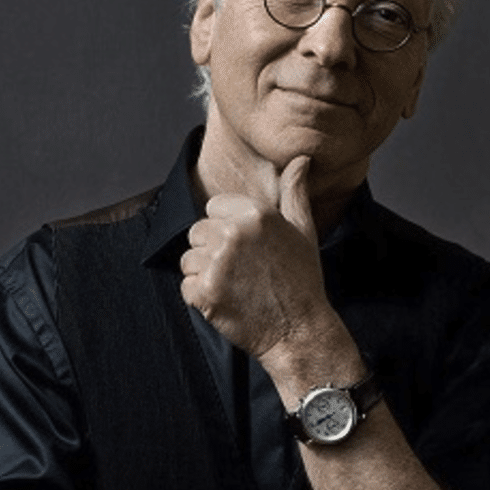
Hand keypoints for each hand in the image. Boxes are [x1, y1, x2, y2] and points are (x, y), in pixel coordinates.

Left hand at [180, 156, 331, 358]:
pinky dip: (201, 298)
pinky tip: (227, 302)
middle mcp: (233, 233)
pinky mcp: (205, 292)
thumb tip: (300, 160)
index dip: (226, 229)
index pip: (212, 208)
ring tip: (235, 287)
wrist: (299, 330)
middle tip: (241, 272)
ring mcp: (217, 264)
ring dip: (204, 275)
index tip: (246, 250)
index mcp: (255, 214)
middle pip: (197, 233)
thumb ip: (294, 192)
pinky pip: (186, 287)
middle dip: (212, 252)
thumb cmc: (302, 281)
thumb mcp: (303, 230)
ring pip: (188, 260)